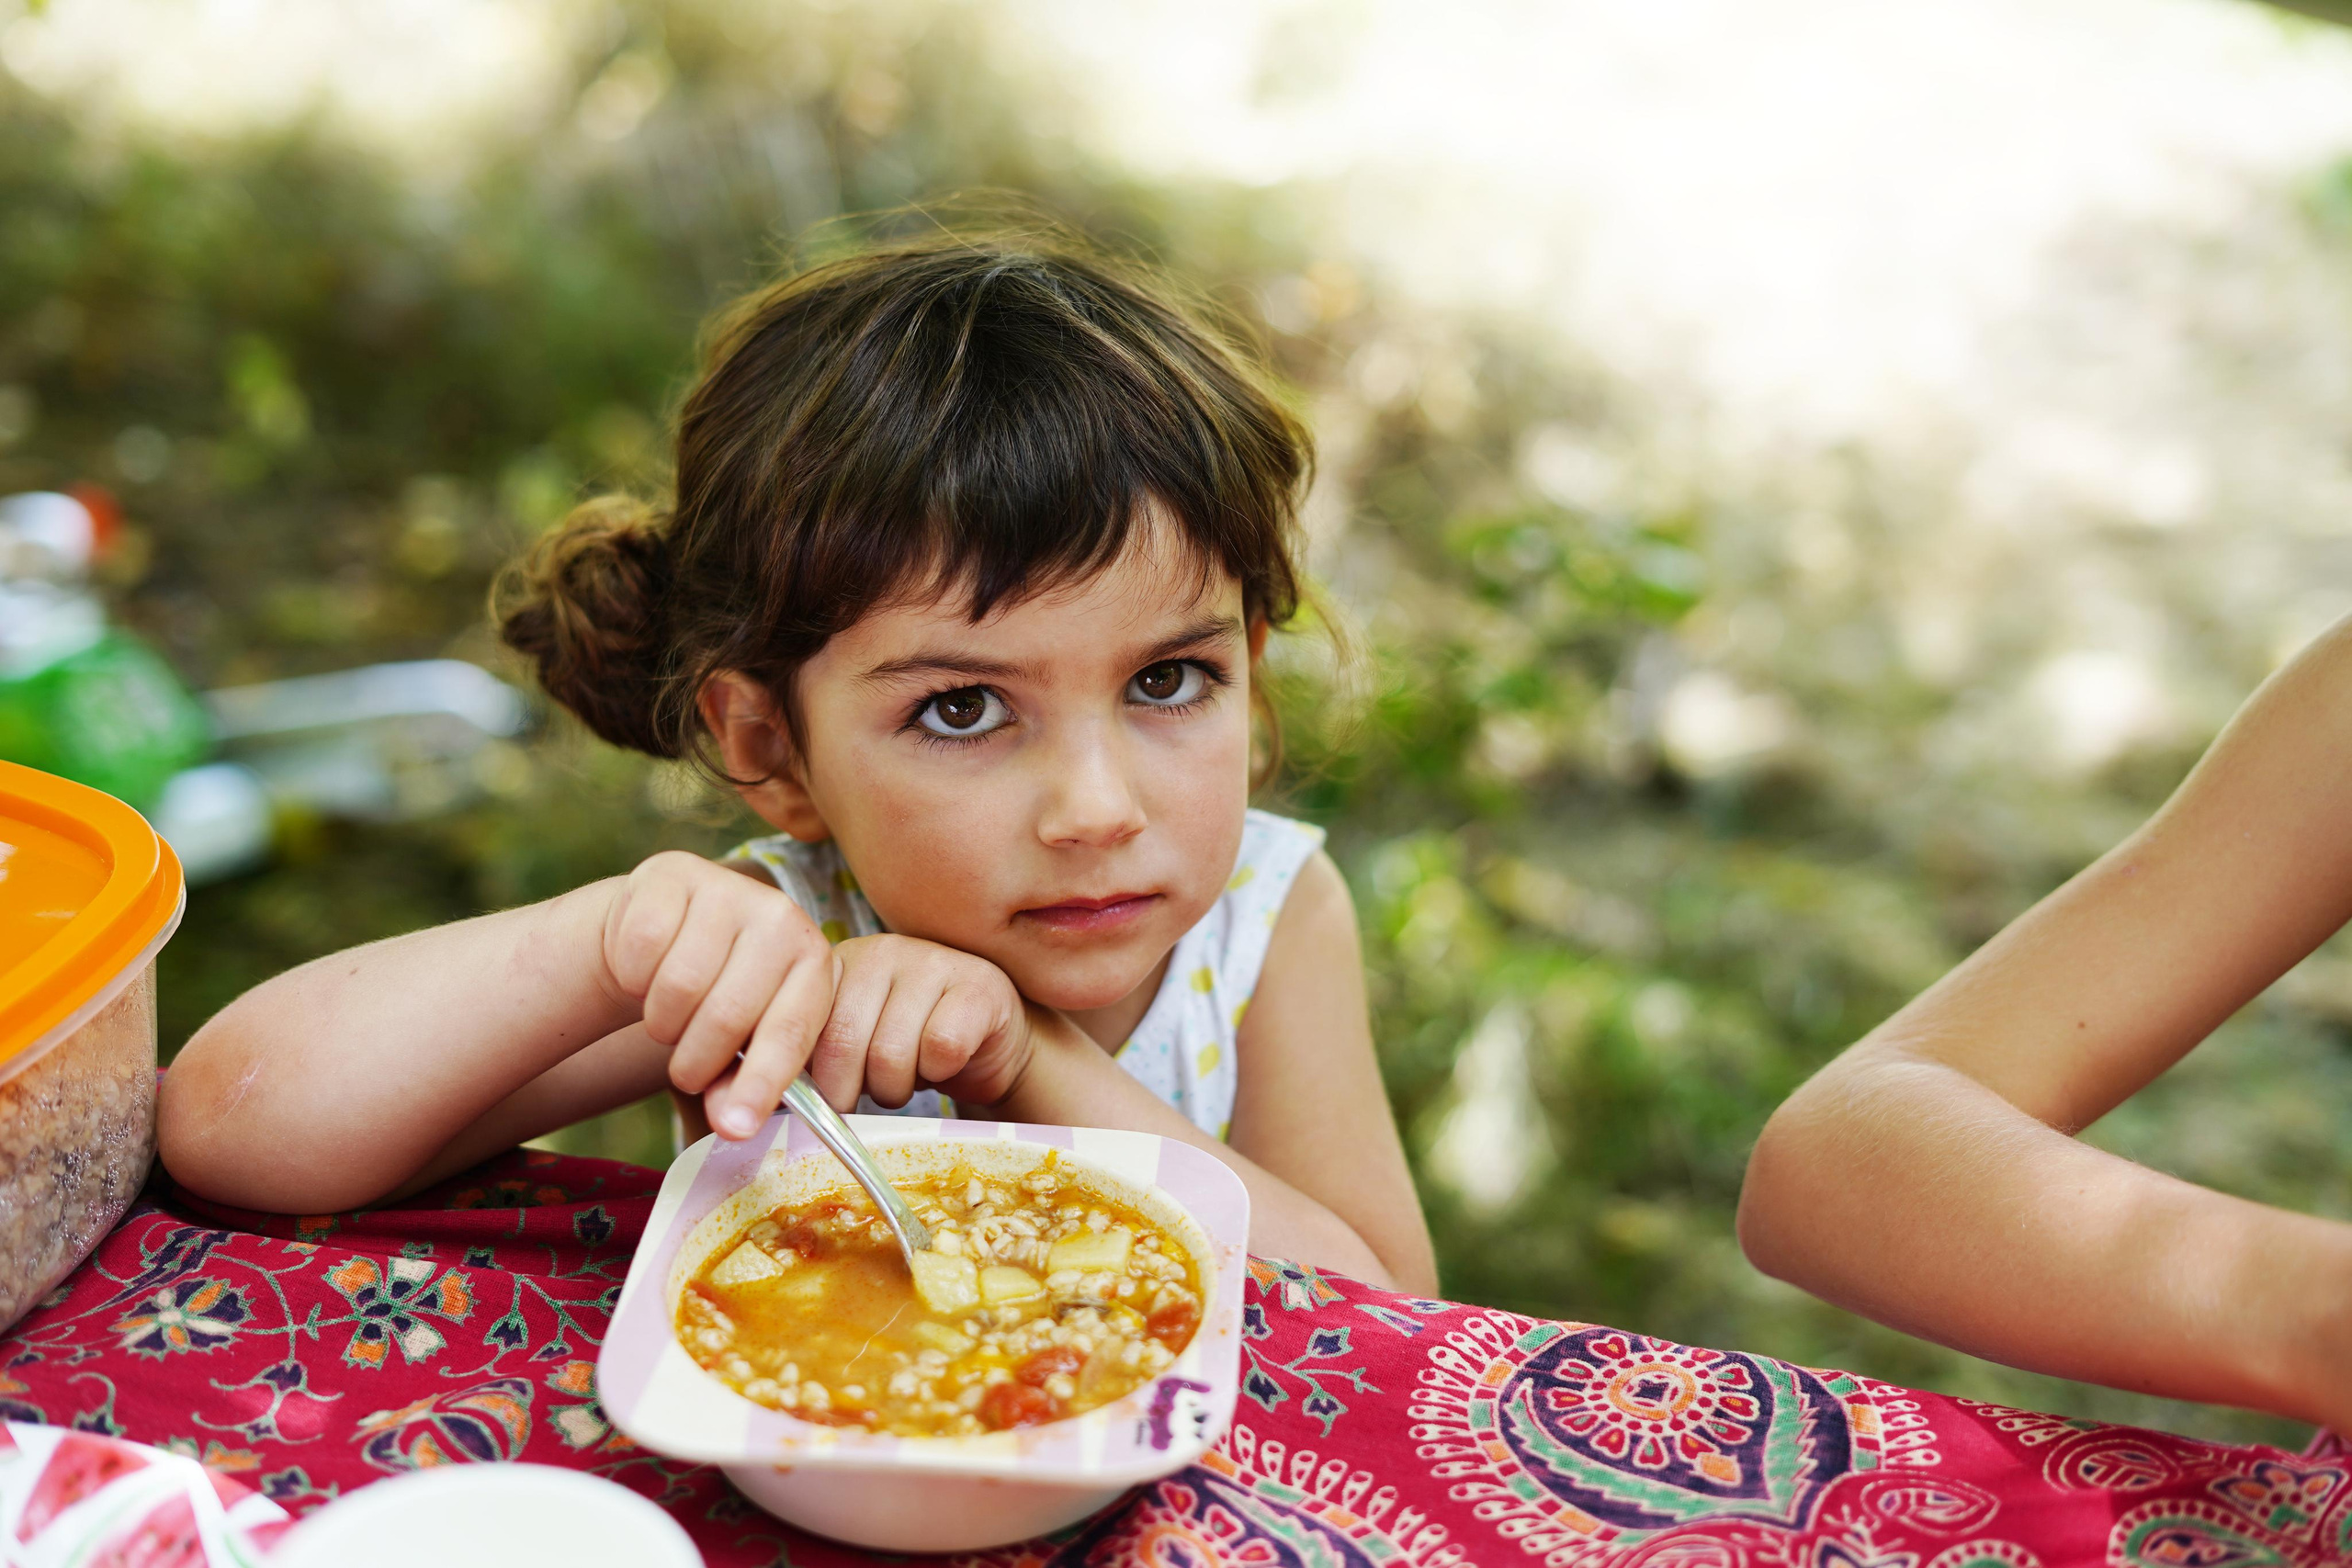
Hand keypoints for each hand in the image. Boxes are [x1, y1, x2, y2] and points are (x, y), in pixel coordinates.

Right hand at [598, 851, 833, 1137]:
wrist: (666, 932)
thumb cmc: (715, 999)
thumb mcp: (741, 1043)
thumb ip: (739, 1088)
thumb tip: (730, 1127)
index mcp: (814, 963)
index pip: (792, 1031)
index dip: (763, 1083)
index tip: (736, 1127)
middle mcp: (782, 916)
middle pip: (729, 1014)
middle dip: (697, 1061)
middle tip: (687, 1071)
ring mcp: (729, 887)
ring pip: (679, 985)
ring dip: (662, 1022)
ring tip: (670, 1019)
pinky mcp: (673, 873)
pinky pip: (640, 949)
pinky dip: (632, 978)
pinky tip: (646, 974)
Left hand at [810, 934, 1033, 1111]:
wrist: (986, 1043)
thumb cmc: (908, 1048)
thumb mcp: (849, 1045)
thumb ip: (811, 1055)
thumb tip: (773, 1091)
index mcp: (836, 965)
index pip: (801, 1028)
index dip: (813, 1077)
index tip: (826, 1099)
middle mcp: (879, 952)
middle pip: (843, 1044)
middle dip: (854, 1090)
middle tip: (872, 1091)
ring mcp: (931, 961)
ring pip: (891, 1053)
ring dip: (898, 1087)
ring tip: (910, 1076)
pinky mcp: (977, 985)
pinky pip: (941, 1048)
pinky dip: (941, 1072)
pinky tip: (946, 1062)